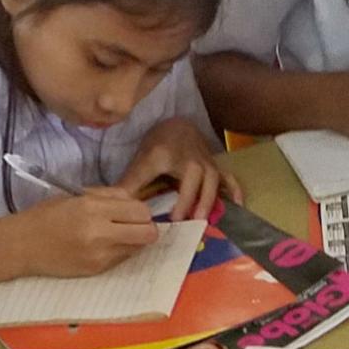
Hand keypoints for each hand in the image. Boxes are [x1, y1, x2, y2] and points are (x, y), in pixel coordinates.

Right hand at [0, 187, 159, 277]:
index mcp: (93, 208)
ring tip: (115, 235)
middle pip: (148, 233)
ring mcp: (99, 255)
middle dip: (146, 228)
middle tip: (133, 225)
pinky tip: (102, 246)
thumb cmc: (46, 215)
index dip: (141, 211)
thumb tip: (136, 200)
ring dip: (134, 241)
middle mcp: (100, 233)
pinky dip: (119, 251)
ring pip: (138, 248)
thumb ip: (109, 195)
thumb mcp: (77, 196)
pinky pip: (122, 259)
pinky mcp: (96, 270)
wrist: (21, 246)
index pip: (141, 211)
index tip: (132, 211)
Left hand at [117, 118, 242, 220]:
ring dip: (209, 200)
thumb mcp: (141, 161)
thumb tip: (111, 203)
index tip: (166, 219)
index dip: (169, 198)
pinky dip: (234, 191)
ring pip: (213, 181)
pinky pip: (229, 178)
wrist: (179, 126)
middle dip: (190, 201)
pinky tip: (237, 206)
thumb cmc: (159, 145)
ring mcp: (207, 163)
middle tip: (184, 223)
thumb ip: (129, 184)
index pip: (168, 179)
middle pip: (195, 181)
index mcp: (170, 157)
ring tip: (203, 220)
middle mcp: (192, 160)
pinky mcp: (217, 167)